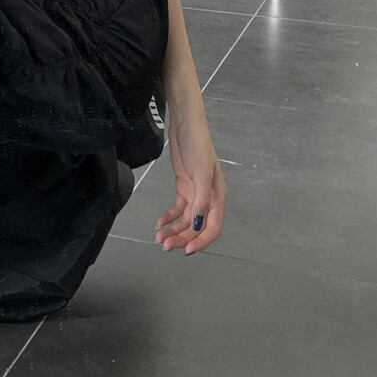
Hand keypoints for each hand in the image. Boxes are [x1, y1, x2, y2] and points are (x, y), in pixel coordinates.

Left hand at [154, 113, 225, 254]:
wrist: (185, 125)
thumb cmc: (197, 146)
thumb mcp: (200, 173)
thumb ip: (201, 200)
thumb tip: (198, 224)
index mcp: (217, 196)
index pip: (213, 226)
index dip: (201, 240)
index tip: (186, 250)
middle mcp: (208, 197)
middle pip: (196, 226)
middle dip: (182, 237)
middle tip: (164, 246)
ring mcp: (195, 192)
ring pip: (185, 220)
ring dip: (174, 230)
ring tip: (159, 237)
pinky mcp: (184, 186)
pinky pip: (177, 209)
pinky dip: (169, 217)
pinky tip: (159, 223)